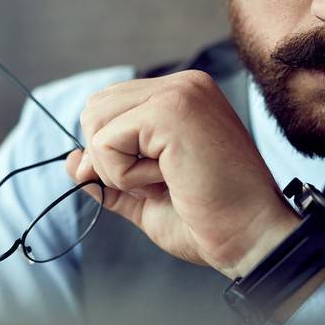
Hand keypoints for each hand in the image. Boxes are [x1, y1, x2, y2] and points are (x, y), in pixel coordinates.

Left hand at [64, 70, 300, 279]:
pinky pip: (105, 144)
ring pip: (96, 122)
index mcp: (184, 97)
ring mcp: (180, 93)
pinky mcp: (171, 110)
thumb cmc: (212, 222)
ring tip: (167, 181)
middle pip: (95, 109)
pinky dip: (125, 176)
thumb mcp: (147, 197)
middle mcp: (184, 84)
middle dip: (109, 158)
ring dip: (118, 168)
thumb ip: (109, 175)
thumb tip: (71, 160)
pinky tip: (170, 181)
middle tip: (160, 183)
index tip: (148, 181)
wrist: (252, 239)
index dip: (108, 151)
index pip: (111, 106)